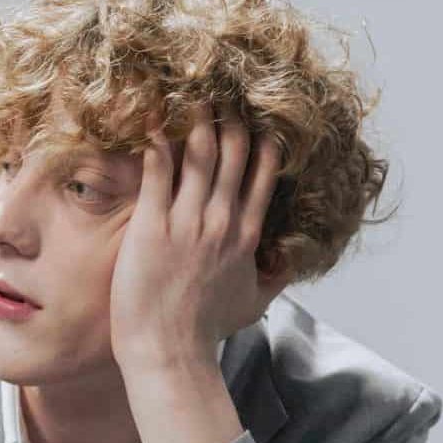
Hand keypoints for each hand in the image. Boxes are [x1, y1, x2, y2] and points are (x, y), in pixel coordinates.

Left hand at [110, 104, 285, 372]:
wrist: (169, 351)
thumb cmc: (205, 331)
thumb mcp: (252, 303)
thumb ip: (275, 277)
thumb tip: (291, 262)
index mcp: (247, 235)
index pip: (262, 172)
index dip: (257, 139)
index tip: (250, 115)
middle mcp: (223, 222)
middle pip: (234, 152)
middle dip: (228, 117)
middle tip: (217, 91)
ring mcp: (189, 222)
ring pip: (200, 152)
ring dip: (196, 117)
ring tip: (189, 91)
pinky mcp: (153, 226)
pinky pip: (157, 168)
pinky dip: (155, 137)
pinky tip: (151, 114)